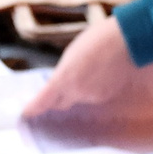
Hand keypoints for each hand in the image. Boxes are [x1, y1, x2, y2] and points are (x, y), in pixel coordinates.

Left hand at [22, 15, 136, 117]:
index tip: (26, 113)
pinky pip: (93, 96)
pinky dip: (93, 89)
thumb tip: (61, 83)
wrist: (126, 40)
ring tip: (88, 71)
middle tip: (57, 90)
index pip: (42, 102)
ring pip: (79, 99)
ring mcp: (93, 97)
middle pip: (61, 103)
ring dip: (79, 90)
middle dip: (57, 99)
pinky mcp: (107, 96)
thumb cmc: (96, 40)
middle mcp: (77, 93)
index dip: (33, 109)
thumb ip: (64, 73)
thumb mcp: (71, 54)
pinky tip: (100, 74)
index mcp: (63, 80)